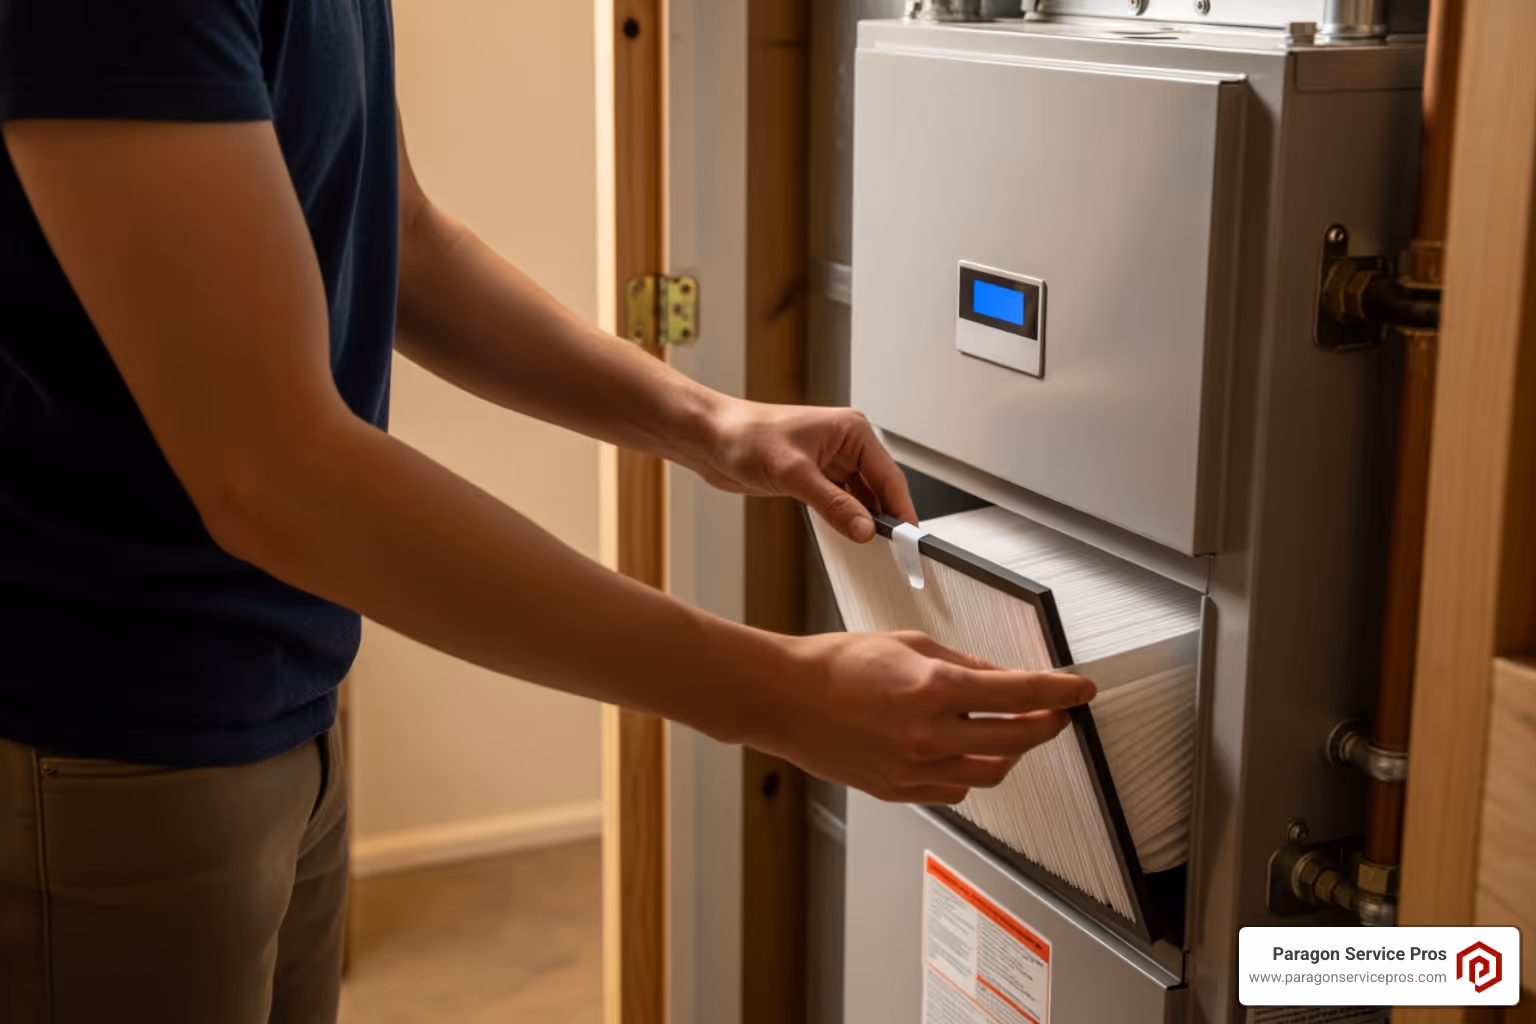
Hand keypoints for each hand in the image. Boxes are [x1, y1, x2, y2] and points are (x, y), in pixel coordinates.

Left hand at [695, 399, 917, 541]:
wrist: (709, 438)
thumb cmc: (744, 436)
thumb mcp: (793, 474)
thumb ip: (833, 504)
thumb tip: (865, 529)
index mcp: (851, 430)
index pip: (889, 475)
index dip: (902, 508)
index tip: (910, 538)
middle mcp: (845, 444)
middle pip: (880, 487)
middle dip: (886, 516)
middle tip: (896, 550)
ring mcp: (830, 461)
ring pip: (861, 497)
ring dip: (865, 519)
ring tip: (875, 548)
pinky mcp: (814, 477)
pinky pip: (841, 501)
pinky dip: (847, 518)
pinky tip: (850, 535)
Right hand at [751, 631, 1096, 803]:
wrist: (786, 699)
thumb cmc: (836, 665)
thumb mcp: (908, 644)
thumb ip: (961, 664)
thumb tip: (1001, 678)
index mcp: (933, 688)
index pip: (1020, 691)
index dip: (1061, 690)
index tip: (1082, 689)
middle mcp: (928, 734)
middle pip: (1018, 739)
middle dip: (1046, 723)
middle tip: (1054, 711)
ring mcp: (914, 768)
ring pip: (992, 773)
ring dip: (1011, 752)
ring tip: (1007, 731)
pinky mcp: (898, 790)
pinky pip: (955, 790)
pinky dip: (969, 772)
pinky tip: (961, 752)